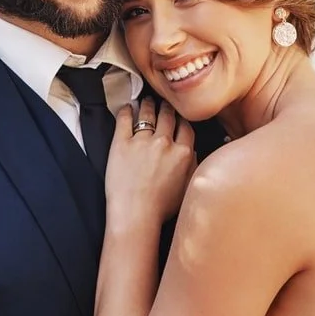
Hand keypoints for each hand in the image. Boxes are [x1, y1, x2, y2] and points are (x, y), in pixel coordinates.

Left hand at [106, 98, 196, 224]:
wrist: (136, 215)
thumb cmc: (161, 208)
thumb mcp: (188, 188)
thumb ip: (194, 167)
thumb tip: (192, 153)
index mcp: (184, 153)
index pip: (185, 127)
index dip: (182, 119)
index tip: (179, 116)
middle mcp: (164, 143)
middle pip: (168, 117)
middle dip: (167, 107)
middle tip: (164, 102)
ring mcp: (141, 141)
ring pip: (147, 114)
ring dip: (148, 105)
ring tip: (147, 100)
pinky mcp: (120, 143)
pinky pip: (124, 120)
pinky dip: (126, 111)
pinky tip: (127, 107)